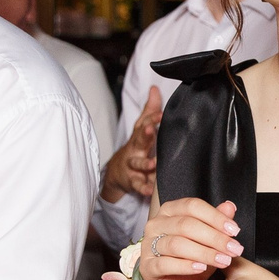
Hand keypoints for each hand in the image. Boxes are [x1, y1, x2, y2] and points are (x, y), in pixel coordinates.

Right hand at [102, 87, 163, 203]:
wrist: (118, 172)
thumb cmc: (135, 147)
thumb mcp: (141, 129)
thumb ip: (149, 110)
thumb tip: (155, 88)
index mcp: (139, 136)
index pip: (144, 124)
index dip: (152, 118)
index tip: (161, 113)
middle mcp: (135, 150)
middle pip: (139, 141)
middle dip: (145, 135)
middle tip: (150, 130)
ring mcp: (133, 166)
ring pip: (138, 164)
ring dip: (145, 164)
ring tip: (153, 165)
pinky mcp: (133, 182)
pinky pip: (138, 185)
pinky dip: (143, 188)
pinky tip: (148, 191)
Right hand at [139, 197, 240, 279]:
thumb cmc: (193, 259)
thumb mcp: (210, 241)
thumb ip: (218, 223)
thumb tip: (230, 206)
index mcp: (170, 211)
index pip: (193, 206)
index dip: (215, 217)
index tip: (235, 231)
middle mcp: (156, 224)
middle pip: (186, 225)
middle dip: (214, 237)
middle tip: (234, 249)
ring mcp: (148, 245)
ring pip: (177, 244)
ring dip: (204, 252)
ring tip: (223, 260)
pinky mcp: (147, 267)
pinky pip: (165, 264)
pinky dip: (186, 266)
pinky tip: (202, 268)